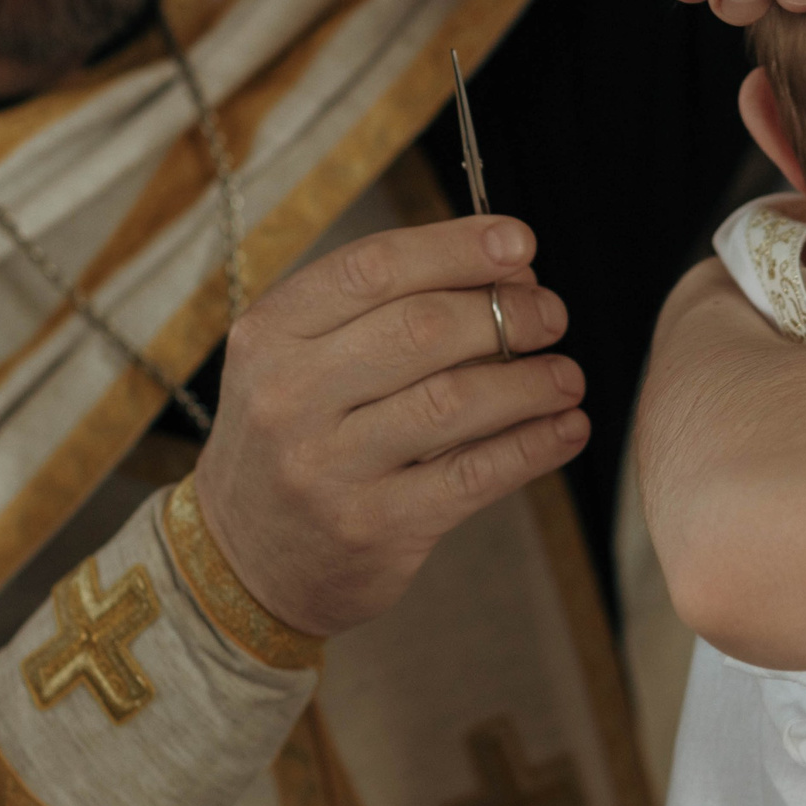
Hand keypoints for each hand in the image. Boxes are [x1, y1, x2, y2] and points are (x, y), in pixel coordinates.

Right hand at [192, 215, 588, 635]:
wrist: (239, 562)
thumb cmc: (291, 440)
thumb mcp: (297, 363)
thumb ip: (380, 313)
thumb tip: (509, 270)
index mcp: (269, 336)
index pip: (373, 268)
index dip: (456, 248)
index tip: (519, 242)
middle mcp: (289, 396)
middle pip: (421, 328)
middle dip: (506, 313)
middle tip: (550, 316)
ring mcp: (327, 468)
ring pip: (454, 401)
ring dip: (530, 381)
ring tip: (566, 375)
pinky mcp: (371, 528)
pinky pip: (471, 475)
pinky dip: (533, 446)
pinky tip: (566, 428)